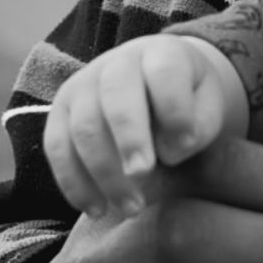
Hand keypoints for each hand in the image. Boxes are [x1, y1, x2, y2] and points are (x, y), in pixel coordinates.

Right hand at [45, 40, 249, 213]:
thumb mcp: (207, 106)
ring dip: (104, 173)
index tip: (186, 144)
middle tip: (144, 174)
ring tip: (130, 208)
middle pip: (115, 97)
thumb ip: (197, 125)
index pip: (163, 72)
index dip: (174, 108)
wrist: (154, 86)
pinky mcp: (60, 113)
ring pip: (83, 127)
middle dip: (128, 138)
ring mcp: (82, 86)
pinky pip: (56, 148)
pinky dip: (73, 182)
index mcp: (160, 54)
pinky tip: (96, 209)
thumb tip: (168, 152)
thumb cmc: (187, 102)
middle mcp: (115, 63)